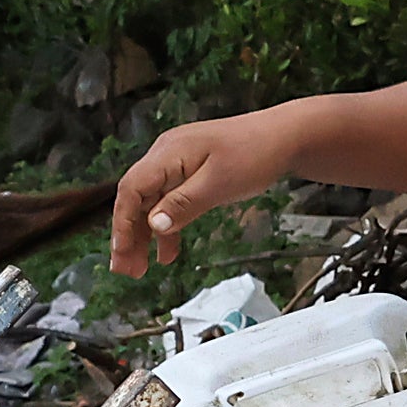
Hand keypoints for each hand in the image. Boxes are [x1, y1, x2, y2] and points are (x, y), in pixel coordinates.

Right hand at [112, 112, 301, 273]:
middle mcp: (166, 155)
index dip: (123, 223)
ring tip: (139, 269)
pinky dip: (167, 227)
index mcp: (168, 153)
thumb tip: (153, 225)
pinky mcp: (189, 172)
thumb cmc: (256, 153)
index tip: (122, 252)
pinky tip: (167, 252)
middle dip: (128, 236)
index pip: (132, 189)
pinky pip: (169, 202)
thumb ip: (184, 204)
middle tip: (125, 270)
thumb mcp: (219, 184)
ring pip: (151, 203)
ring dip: (144, 236)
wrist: (285, 136)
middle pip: (136, 198)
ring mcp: (177, 163)